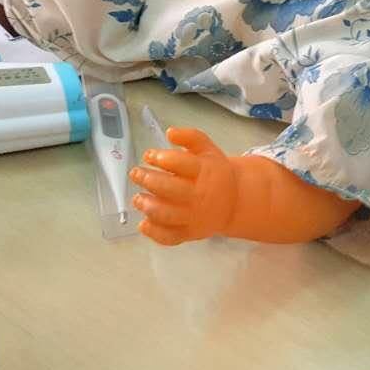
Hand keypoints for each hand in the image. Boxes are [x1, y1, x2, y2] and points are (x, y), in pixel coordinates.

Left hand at [129, 127, 237, 245]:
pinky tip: (143, 223)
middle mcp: (199, 195)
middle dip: (148, 180)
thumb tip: (170, 132)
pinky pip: (170, 237)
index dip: (161, 158)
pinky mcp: (188, 233)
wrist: (234, 201)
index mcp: (204, 171)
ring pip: (168, 214)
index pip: (181, 164)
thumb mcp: (208, 149)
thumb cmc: (214, 172)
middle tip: (136, 173)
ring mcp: (193, 216)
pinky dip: (154, 232)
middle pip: (170, 189)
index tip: (148, 156)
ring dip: (148, 206)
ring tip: (137, 198)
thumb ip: (190, 137)